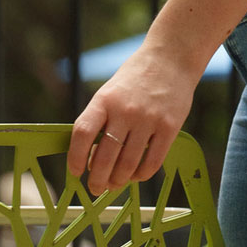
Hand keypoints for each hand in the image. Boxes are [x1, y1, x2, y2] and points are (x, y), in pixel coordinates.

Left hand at [67, 37, 198, 194]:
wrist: (171, 58)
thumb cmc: (136, 77)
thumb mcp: (110, 92)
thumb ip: (100, 120)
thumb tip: (90, 158)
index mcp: (105, 99)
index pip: (82, 133)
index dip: (75, 158)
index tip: (76, 172)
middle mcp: (125, 110)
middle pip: (104, 157)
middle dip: (97, 180)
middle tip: (96, 188)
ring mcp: (148, 119)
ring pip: (127, 165)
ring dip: (118, 181)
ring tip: (114, 184)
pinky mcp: (169, 127)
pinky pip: (152, 162)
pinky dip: (141, 175)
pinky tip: (136, 175)